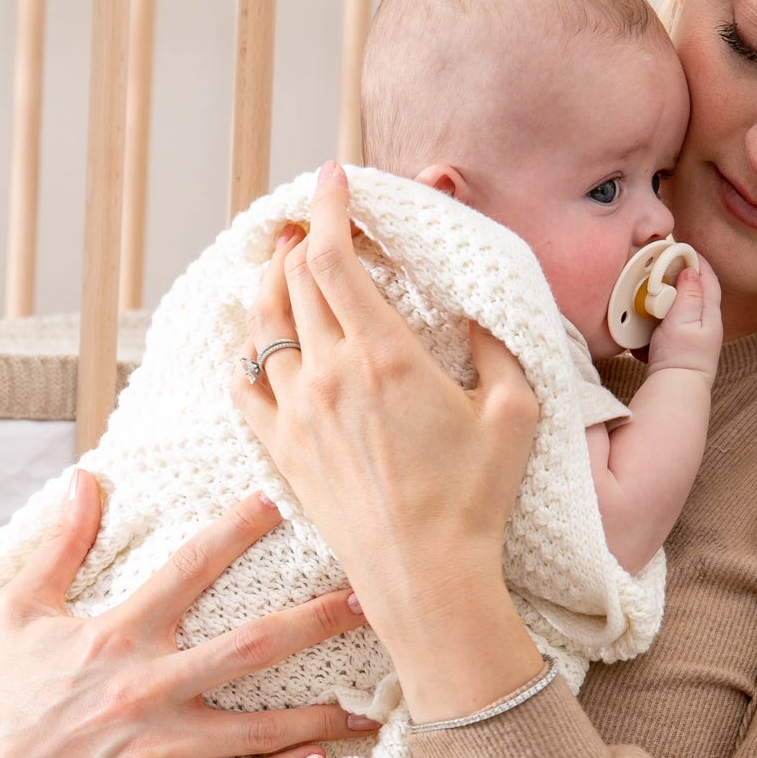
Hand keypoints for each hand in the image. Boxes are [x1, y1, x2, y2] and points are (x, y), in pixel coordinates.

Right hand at [0, 474, 374, 757]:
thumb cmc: (9, 698)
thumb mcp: (23, 613)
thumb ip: (62, 545)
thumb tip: (87, 478)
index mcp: (117, 636)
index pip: (187, 570)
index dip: (233, 533)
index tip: (277, 504)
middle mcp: (145, 688)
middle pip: (250, 649)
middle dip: (316, 624)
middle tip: (371, 603)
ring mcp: (156, 748)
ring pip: (258, 729)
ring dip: (321, 715)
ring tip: (372, 708)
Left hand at [233, 165, 539, 669]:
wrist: (425, 580)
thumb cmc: (476, 500)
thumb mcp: (514, 411)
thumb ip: (497, 346)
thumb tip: (477, 309)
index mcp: (384, 354)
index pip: (333, 255)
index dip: (328, 206)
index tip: (334, 177)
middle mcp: (328, 374)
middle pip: (292, 278)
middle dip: (299, 235)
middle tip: (313, 218)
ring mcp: (298, 413)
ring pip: (260, 323)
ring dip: (268, 281)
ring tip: (281, 262)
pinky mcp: (283, 450)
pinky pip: (244, 384)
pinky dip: (241, 348)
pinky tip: (247, 334)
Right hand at [645, 253, 722, 380]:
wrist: (675, 391)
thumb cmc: (680, 358)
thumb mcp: (683, 321)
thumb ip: (687, 295)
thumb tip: (690, 269)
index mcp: (710, 314)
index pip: (707, 277)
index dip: (695, 260)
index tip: (680, 247)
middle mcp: (706, 324)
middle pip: (696, 290)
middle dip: (681, 274)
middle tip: (664, 262)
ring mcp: (694, 336)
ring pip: (682, 306)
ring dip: (669, 294)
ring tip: (654, 285)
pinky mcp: (680, 346)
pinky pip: (670, 323)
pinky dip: (661, 315)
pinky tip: (649, 315)